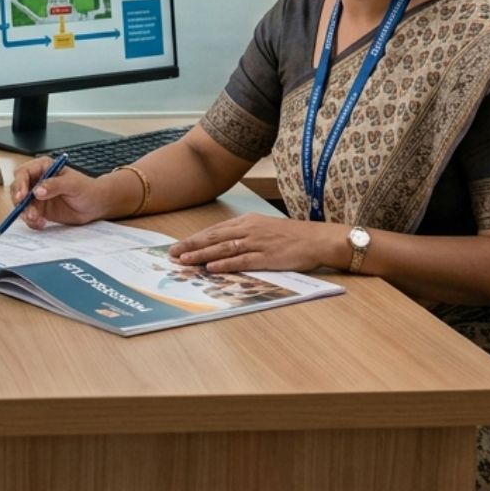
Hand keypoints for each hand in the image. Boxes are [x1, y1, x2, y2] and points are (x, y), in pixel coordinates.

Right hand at [8, 156, 120, 228]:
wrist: (95, 205)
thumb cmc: (87, 189)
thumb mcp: (73, 185)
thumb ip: (55, 185)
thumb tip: (37, 191)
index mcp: (43, 167)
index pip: (24, 173)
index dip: (20, 184)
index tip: (22, 196)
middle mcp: (36, 180)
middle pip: (18, 189)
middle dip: (20, 201)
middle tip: (28, 212)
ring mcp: (36, 196)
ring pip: (21, 204)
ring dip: (26, 213)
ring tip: (38, 220)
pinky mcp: (39, 210)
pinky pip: (28, 216)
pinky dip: (32, 221)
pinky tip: (41, 223)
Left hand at [167, 214, 343, 273]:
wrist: (317, 239)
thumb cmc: (292, 235)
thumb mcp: (264, 228)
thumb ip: (244, 234)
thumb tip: (223, 244)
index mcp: (247, 222)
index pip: (214, 230)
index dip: (194, 238)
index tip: (178, 246)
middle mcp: (249, 230)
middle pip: (214, 238)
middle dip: (191, 246)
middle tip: (172, 254)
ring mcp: (257, 243)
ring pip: (223, 249)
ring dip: (202, 256)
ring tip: (184, 261)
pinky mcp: (267, 257)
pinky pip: (241, 261)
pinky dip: (225, 265)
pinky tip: (211, 268)